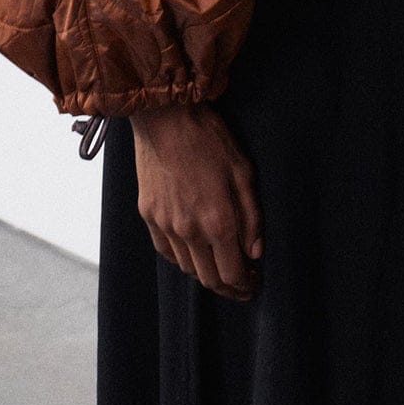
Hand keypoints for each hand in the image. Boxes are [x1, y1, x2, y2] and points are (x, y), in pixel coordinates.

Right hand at [130, 103, 262, 300]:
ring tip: (220, 266)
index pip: (232, 273)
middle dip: (228, 287)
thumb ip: (251, 216)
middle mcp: (189, 230)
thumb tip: (255, 251)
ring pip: (187, 268)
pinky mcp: (148, 215)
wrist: (165, 117)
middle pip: (209, 278)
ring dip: (206, 274)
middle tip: (241, 283)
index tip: (253, 284)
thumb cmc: (208, 138)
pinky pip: (166, 251)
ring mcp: (165, 225)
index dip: (245, 285)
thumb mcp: (242, 170)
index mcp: (218, 221)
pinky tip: (193, 253)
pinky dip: (182, 259)